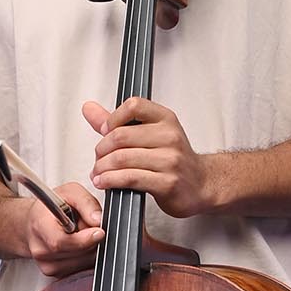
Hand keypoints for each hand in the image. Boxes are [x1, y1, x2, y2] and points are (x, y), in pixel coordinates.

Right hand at [19, 182, 102, 276]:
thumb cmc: (52, 206)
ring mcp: (46, 264)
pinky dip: (86, 256)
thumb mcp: (70, 192)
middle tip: (90, 225)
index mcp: (40, 225)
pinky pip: (81, 268)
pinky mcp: (55, 273)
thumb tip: (98, 220)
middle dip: (92, 240)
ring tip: (81, 233)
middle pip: (76, 253)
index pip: (60, 241)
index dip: (83, 239)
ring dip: (91, 248)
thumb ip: (85, 202)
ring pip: (82, 262)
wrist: (36, 222)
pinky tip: (79, 244)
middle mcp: (40, 249)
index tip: (100, 232)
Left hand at [83, 97, 216, 218]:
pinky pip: (130, 178)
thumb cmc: (173, 158)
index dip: (112, 118)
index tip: (104, 131)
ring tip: (98, 173)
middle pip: (121, 136)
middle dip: (101, 149)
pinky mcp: (167, 182)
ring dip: (102, 168)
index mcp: (165, 119)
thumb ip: (116, 122)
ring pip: (123, 158)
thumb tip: (89, 108)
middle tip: (97, 158)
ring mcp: (170, 160)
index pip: (133, 105)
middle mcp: (170, 136)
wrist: (201, 184)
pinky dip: (111, 181)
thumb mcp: (149, 133)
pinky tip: (105, 182)